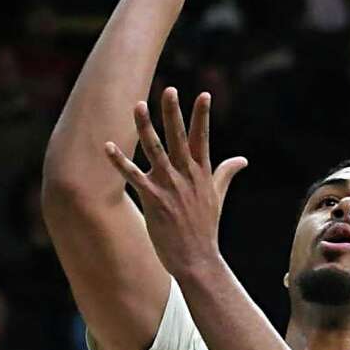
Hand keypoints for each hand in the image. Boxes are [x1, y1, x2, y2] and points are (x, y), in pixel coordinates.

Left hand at [105, 86, 245, 278]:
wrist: (197, 259)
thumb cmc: (205, 228)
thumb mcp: (218, 196)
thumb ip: (226, 173)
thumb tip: (242, 159)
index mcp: (202, 173)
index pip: (203, 138)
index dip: (202, 116)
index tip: (203, 94)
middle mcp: (187, 176)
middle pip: (180, 138)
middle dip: (174, 113)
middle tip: (169, 90)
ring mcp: (170, 187)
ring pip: (156, 151)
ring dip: (145, 128)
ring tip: (138, 105)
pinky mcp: (154, 200)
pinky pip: (134, 176)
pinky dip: (120, 161)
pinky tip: (107, 146)